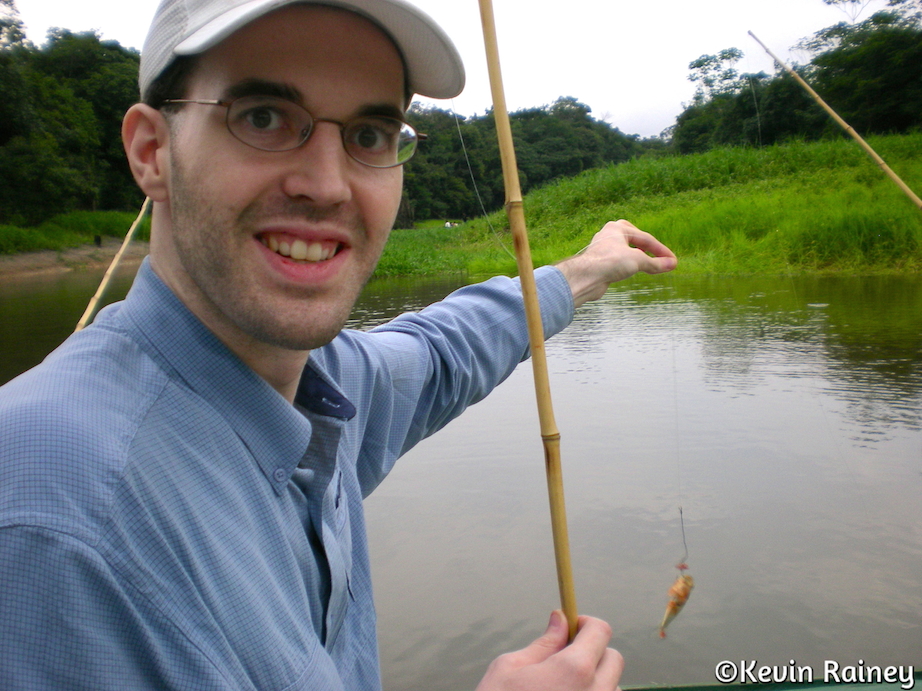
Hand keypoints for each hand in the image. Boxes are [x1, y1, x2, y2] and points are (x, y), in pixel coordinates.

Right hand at [474, 610, 623, 690]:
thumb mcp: (510, 668)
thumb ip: (543, 643)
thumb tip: (560, 619)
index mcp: (574, 669)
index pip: (601, 631)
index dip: (586, 624)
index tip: (572, 627)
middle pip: (613, 658)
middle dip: (593, 651)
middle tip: (564, 657)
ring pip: (612, 687)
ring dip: (595, 681)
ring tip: (562, 689)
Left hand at [556, 220, 676, 306]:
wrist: (586, 277)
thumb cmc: (609, 262)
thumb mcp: (638, 260)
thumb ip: (655, 263)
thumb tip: (671, 264)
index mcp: (617, 228)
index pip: (645, 239)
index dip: (661, 251)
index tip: (672, 261)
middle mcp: (609, 236)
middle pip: (636, 242)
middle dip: (649, 249)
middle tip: (661, 258)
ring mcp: (604, 249)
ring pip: (627, 252)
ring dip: (640, 258)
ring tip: (650, 265)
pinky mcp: (601, 263)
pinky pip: (620, 262)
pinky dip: (630, 265)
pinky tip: (634, 271)